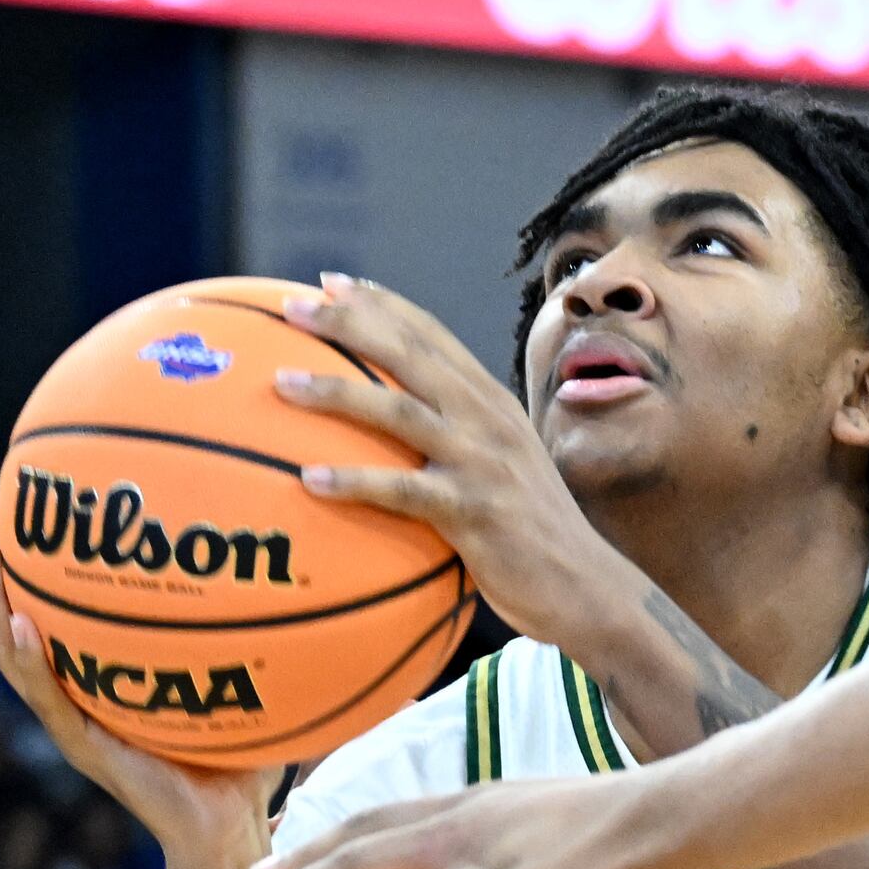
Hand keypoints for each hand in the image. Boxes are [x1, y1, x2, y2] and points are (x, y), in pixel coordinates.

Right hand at [0, 537, 277, 868]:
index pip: (53, 612)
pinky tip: (21, 625)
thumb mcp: (242, 679)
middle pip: (18, 620)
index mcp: (99, 682)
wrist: (229, 833)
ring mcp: (75, 725)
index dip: (37, 562)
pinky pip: (49, 701)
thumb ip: (255, 633)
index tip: (34, 501)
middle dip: (2, 564)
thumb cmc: (242, 761)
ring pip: (14, 656)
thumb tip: (300, 568)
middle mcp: (77, 698)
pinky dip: (30, 663)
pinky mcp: (85, 750)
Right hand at [248, 767, 705, 868]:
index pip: (356, 861)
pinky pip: (431, 812)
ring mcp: (493, 802)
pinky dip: (393, 829)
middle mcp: (464, 806)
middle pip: (361, 827)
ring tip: (309, 850)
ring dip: (343, 835)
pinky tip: (413, 843)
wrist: (685, 820)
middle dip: (300, 852)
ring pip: (396, 814)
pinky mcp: (520, 808)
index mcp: (456, 833)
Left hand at [277, 274, 639, 654]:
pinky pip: (403, 492)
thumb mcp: (501, 468)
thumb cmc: (530, 535)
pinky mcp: (475, 512)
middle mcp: (487, 420)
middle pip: (409, 354)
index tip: (332, 283)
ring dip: (337, 392)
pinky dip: (355, 484)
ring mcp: (482, 463)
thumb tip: (394, 435)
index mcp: (491, 402)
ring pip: (399, 412)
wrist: (587, 586)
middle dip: (350, 324)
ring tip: (281, 382)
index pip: (432, 335)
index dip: (382, 304)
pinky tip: (308, 481)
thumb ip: (459, 440)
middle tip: (293, 306)